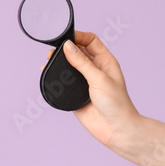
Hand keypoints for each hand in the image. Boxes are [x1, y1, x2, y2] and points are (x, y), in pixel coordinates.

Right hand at [57, 32, 143, 155]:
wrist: (115, 129)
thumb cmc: (116, 104)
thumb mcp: (98, 79)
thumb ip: (82, 63)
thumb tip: (68, 46)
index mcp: (105, 61)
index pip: (91, 41)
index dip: (79, 36)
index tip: (65, 38)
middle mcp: (94, 70)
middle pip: (78, 52)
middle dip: (66, 48)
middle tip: (54, 51)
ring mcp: (84, 82)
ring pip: (69, 67)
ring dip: (59, 63)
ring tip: (49, 60)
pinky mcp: (75, 95)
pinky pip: (63, 83)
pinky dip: (55, 78)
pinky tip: (48, 74)